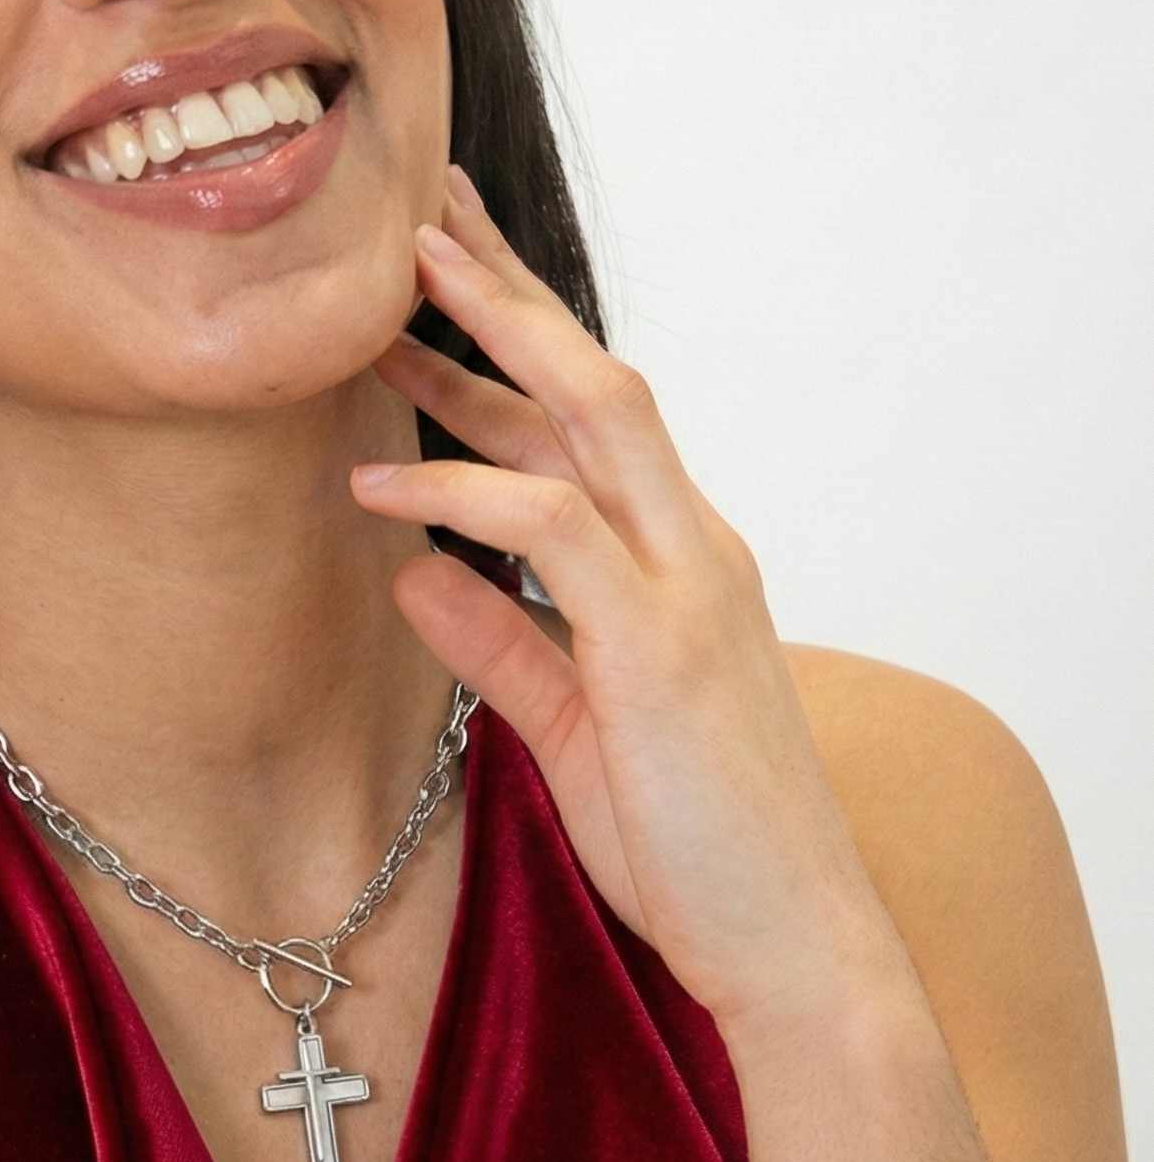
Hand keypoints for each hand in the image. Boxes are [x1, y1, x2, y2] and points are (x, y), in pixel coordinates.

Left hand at [351, 167, 901, 1031]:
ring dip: (489, 340)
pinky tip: (372, 484)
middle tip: (421, 213)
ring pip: (592, 411)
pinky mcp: (666, 643)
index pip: (584, 420)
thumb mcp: (567, 724)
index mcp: (678, 558)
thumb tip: (408, 566)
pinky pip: (555, 529)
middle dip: (506, 289)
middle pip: (594, 373)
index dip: (507, 346)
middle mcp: (693, 544)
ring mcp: (689, 584)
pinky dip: (461, 491)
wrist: (789, 947)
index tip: (430, 291)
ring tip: (390, 286)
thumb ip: (497, 639)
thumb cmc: (690, 839)